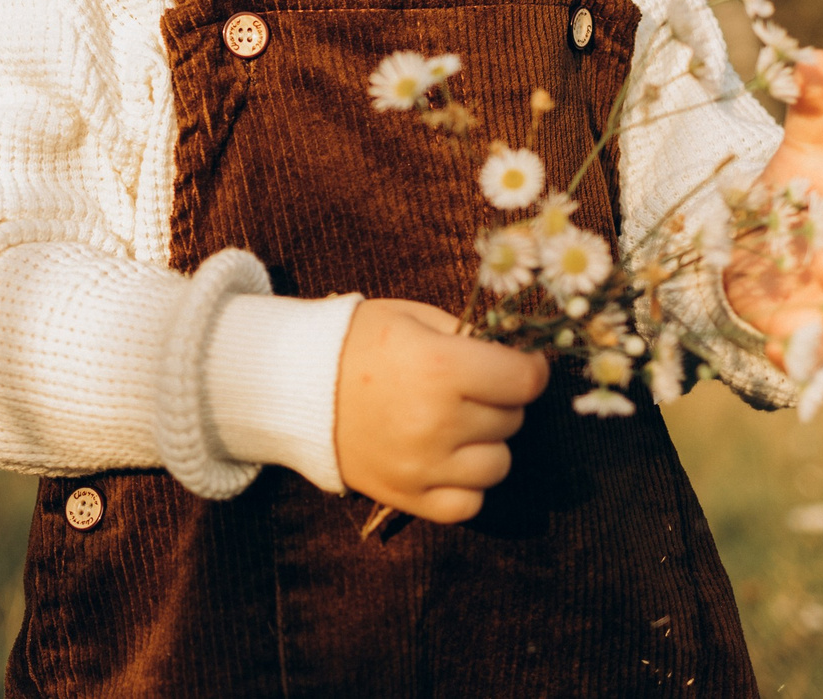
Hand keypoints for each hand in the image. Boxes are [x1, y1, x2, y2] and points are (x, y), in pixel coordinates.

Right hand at [333, 298, 546, 522]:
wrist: (295, 386)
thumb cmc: (358, 343)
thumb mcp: (413, 317)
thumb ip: (467, 335)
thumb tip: (514, 357)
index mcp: (441, 367)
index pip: (525, 381)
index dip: (528, 369)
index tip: (518, 366)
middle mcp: (437, 421)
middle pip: (512, 419)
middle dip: (499, 400)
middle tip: (468, 389)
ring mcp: (422, 466)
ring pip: (498, 464)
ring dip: (485, 443)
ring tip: (456, 425)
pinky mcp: (407, 498)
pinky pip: (469, 504)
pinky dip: (466, 484)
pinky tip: (446, 459)